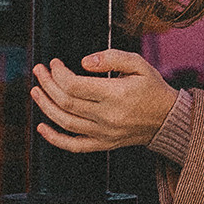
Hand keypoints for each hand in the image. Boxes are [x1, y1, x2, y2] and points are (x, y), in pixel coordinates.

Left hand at [30, 49, 179, 152]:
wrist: (168, 120)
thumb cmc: (152, 88)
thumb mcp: (138, 64)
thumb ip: (112, 57)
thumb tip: (83, 62)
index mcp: (116, 94)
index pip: (75, 85)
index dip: (59, 73)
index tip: (54, 62)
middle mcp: (107, 116)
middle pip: (66, 102)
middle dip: (47, 84)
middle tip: (39, 70)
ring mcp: (104, 133)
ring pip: (65, 122)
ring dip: (45, 106)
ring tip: (36, 90)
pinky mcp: (103, 144)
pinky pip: (74, 146)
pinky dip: (55, 138)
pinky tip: (41, 127)